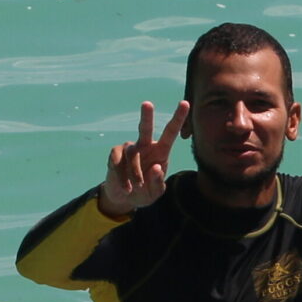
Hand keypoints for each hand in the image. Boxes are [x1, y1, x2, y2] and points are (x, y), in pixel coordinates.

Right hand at [96, 98, 184, 216]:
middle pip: (145, 129)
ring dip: (135, 173)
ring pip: (132, 154)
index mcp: (160, 152)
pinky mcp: (115, 155)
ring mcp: (129, 149)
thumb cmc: (145, 192)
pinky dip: (122, 177)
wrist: (124, 198)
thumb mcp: (155, 193)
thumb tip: (156, 168)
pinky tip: (126, 188)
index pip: (170, 132)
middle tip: (147, 103)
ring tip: (137, 187)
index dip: (178, 118)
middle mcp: (145, 146)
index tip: (185, 103)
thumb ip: (158, 183)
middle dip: (146, 116)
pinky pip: (117, 162)